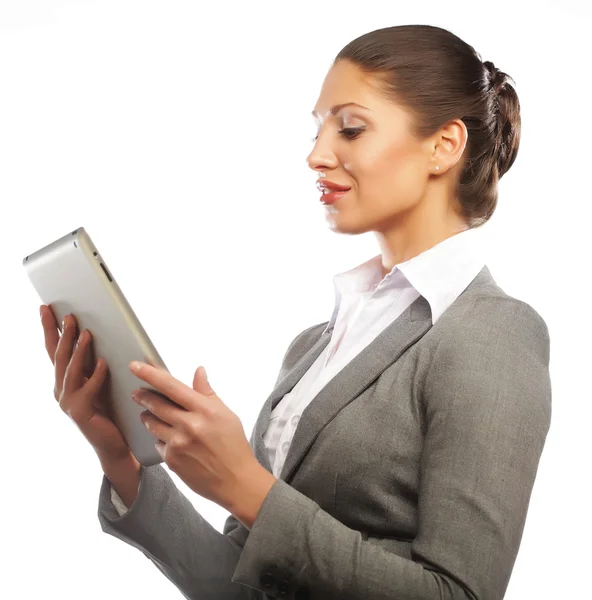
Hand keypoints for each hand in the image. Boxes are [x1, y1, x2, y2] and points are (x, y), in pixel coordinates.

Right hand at [40, 305, 137, 465]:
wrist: (113, 442)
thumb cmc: (108, 409)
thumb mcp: (98, 382)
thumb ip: (92, 363)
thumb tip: (95, 334)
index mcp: (63, 380)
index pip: (53, 349)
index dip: (49, 329)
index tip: (46, 308)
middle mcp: (61, 390)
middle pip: (59, 356)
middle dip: (63, 334)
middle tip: (68, 315)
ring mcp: (68, 402)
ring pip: (70, 371)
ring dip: (78, 350)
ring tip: (86, 333)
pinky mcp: (81, 412)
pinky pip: (88, 390)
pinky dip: (95, 375)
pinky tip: (103, 362)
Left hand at [128, 361, 275, 514]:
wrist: (236, 480)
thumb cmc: (233, 445)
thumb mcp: (226, 414)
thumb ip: (207, 393)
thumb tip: (198, 371)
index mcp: (204, 410)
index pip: (171, 386)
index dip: (151, 374)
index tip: (135, 365)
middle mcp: (189, 425)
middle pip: (156, 404)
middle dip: (143, 396)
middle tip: (136, 393)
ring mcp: (178, 444)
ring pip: (152, 424)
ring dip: (148, 417)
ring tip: (150, 415)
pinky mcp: (172, 460)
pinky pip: (157, 443)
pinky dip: (160, 438)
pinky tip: (169, 439)